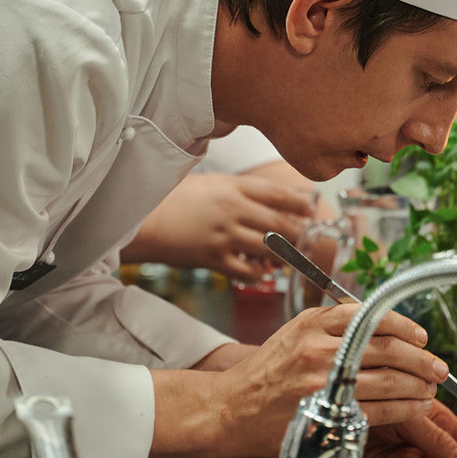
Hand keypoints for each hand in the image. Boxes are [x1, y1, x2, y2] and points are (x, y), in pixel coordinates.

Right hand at [123, 172, 315, 279]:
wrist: (144, 221)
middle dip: (299, 233)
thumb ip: (237, 190)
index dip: (300, 203)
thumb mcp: (209, 183)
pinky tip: (262, 273)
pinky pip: (247, 270)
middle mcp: (232, 210)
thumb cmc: (174, 199)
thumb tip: (267, 200)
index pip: (277, 194)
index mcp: (232, 187)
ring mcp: (224, 235)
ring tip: (290, 258)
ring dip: (283, 256)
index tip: (312, 209)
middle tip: (309, 238)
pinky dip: (259, 274)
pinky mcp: (214, 258)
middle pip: (279, 223)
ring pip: (268, 249)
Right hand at [187, 304, 446, 457]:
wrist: (231, 409)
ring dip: (417, 385)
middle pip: (384, 348)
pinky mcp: (325, 415)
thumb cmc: (265, 374)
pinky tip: (415, 407)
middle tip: (438, 366)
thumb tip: (376, 321)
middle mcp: (317, 349)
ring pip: (386, 380)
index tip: (420, 335)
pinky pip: (376, 410)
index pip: (368, 316)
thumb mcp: (292, 334)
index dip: (402, 325)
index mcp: (311, 324)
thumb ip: (330, 325)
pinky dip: (403, 409)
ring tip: (430, 388)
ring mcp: (321, 384)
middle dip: (419, 358)